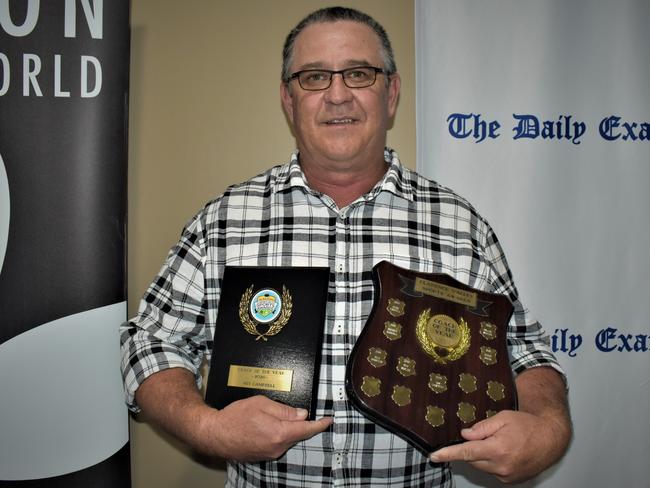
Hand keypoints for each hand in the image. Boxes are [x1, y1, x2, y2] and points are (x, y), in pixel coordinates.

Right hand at [195, 395, 332, 461]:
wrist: (214, 434)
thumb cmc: (235, 417)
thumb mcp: (261, 404)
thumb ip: (284, 410)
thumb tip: (302, 414)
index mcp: (279, 433)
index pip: (306, 429)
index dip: (320, 424)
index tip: (329, 420)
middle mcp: (277, 447)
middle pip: (297, 433)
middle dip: (298, 422)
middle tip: (290, 410)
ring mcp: (270, 454)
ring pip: (287, 438)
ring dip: (285, 428)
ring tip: (267, 417)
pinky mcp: (263, 456)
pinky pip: (277, 443)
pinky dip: (277, 434)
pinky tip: (263, 426)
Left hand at [430, 367, 570, 483]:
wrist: (551, 438)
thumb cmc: (528, 425)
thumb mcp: (503, 418)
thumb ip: (482, 427)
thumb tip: (465, 434)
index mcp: (497, 449)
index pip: (466, 452)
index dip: (448, 454)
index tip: (434, 456)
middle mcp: (501, 466)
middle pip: (473, 459)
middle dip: (473, 448)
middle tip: (486, 436)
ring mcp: (506, 475)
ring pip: (482, 465)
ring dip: (483, 455)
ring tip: (500, 442)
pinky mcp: (510, 480)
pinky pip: (492, 470)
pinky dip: (492, 461)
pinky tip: (505, 451)